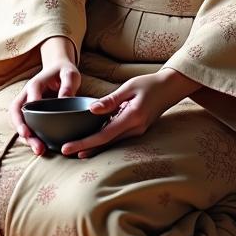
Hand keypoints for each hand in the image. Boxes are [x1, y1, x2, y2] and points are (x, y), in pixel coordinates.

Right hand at [9, 37, 80, 155]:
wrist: (58, 69)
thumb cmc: (64, 72)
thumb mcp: (70, 74)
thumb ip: (68, 85)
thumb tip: (65, 100)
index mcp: (36, 84)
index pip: (29, 96)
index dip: (28, 109)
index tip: (30, 125)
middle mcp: (27, 95)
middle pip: (17, 112)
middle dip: (21, 128)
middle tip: (32, 141)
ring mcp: (27, 104)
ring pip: (18, 121)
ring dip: (25, 137)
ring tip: (39, 150)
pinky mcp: (30, 112)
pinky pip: (25, 125)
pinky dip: (30, 137)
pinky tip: (41, 147)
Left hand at [60, 68, 198, 158]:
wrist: (170, 88)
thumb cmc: (149, 84)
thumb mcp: (129, 87)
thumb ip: (110, 100)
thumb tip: (92, 110)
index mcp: (131, 118)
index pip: (103, 136)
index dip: (84, 143)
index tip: (67, 148)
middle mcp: (134, 129)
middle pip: (105, 143)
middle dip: (85, 148)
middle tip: (64, 151)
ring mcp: (137, 131)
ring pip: (111, 143)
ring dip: (93, 147)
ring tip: (74, 149)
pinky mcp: (136, 130)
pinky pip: (116, 137)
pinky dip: (103, 140)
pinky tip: (91, 140)